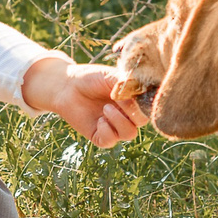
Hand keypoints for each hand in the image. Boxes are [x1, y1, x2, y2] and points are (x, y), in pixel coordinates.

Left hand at [23, 56, 144, 148]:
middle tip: (118, 99)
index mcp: (134, 99)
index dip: (148, 102)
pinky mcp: (100, 136)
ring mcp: (114, 126)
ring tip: (105, 108)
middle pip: (143, 121)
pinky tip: (99, 120)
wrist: (66, 86)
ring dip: (119, 121)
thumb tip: (140, 94)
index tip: (138, 94)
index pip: (150, 105)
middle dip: (133, 111)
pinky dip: (106, 131)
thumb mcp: (111, 76)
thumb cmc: (91, 78)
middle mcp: (127, 114)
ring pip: (129, 134)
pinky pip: (110, 141)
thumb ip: (127, 83)